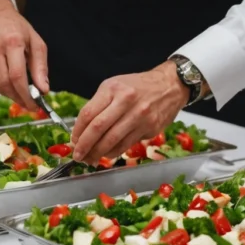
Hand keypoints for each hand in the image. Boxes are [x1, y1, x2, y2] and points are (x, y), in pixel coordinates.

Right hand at [0, 0, 48, 110]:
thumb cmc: (16, 28)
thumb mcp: (36, 42)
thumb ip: (40, 67)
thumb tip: (43, 89)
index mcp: (12, 42)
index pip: (17, 76)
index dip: (26, 94)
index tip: (35, 104)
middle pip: (6, 84)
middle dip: (19, 99)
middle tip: (30, 105)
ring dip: (12, 96)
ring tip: (23, 98)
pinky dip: (3, 88)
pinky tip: (11, 87)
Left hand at [70, 61, 188, 163]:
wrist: (170, 86)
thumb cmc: (138, 86)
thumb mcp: (114, 86)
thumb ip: (98, 105)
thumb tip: (82, 130)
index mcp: (113, 89)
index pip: (88, 113)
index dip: (78, 130)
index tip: (73, 140)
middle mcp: (126, 102)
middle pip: (98, 129)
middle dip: (84, 146)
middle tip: (78, 155)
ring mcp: (139, 116)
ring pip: (112, 140)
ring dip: (98, 153)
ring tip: (89, 159)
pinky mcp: (149, 128)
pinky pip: (126, 145)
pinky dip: (113, 152)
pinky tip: (106, 155)